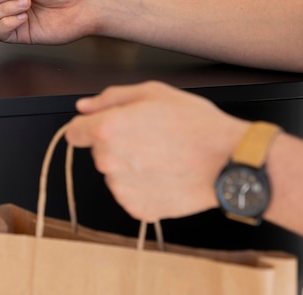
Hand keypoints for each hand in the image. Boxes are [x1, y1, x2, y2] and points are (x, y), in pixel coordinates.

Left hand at [65, 81, 248, 221]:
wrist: (228, 162)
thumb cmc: (196, 125)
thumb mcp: (153, 93)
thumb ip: (110, 98)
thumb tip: (84, 106)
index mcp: (107, 129)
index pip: (73, 132)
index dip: (87, 127)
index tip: (100, 127)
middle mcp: (109, 161)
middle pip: (98, 152)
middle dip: (116, 144)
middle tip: (149, 136)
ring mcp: (122, 189)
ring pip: (114, 174)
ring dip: (129, 166)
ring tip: (162, 156)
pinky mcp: (137, 208)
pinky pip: (129, 194)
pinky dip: (142, 187)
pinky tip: (165, 174)